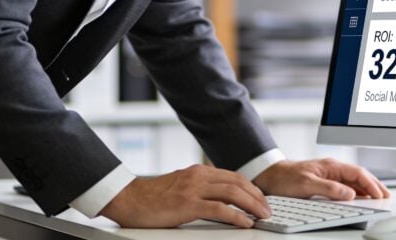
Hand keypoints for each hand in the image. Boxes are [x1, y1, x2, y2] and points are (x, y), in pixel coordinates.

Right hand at [99, 164, 270, 227]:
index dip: (251, 188)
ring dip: (252, 205)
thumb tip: (220, 202)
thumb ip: (199, 190)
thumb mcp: (180, 187)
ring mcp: (193, 188)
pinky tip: (245, 223)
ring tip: (262, 216)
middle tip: (268, 210)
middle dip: (257, 196)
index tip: (261, 200)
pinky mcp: (187, 204)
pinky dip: (236, 216)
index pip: (233, 176)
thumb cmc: (151, 198)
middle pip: (238, 182)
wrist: (128, 199)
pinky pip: (219, 209)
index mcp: (198, 171)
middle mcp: (198, 176)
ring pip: (233, 192)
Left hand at [253, 158, 390, 200]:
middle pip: (359, 175)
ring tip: (378, 196)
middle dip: (374, 184)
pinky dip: (356, 191)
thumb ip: (329, 188)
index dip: (371, 183)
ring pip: (353, 180)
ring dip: (367, 188)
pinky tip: (359, 197)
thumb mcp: (307, 184)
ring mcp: (329, 174)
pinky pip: (346, 185)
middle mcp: (332, 168)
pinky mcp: (324, 181)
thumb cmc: (285, 178)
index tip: (380, 194)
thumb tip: (350, 193)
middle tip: (386, 195)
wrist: (270, 176)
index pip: (357, 173)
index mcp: (330, 166)